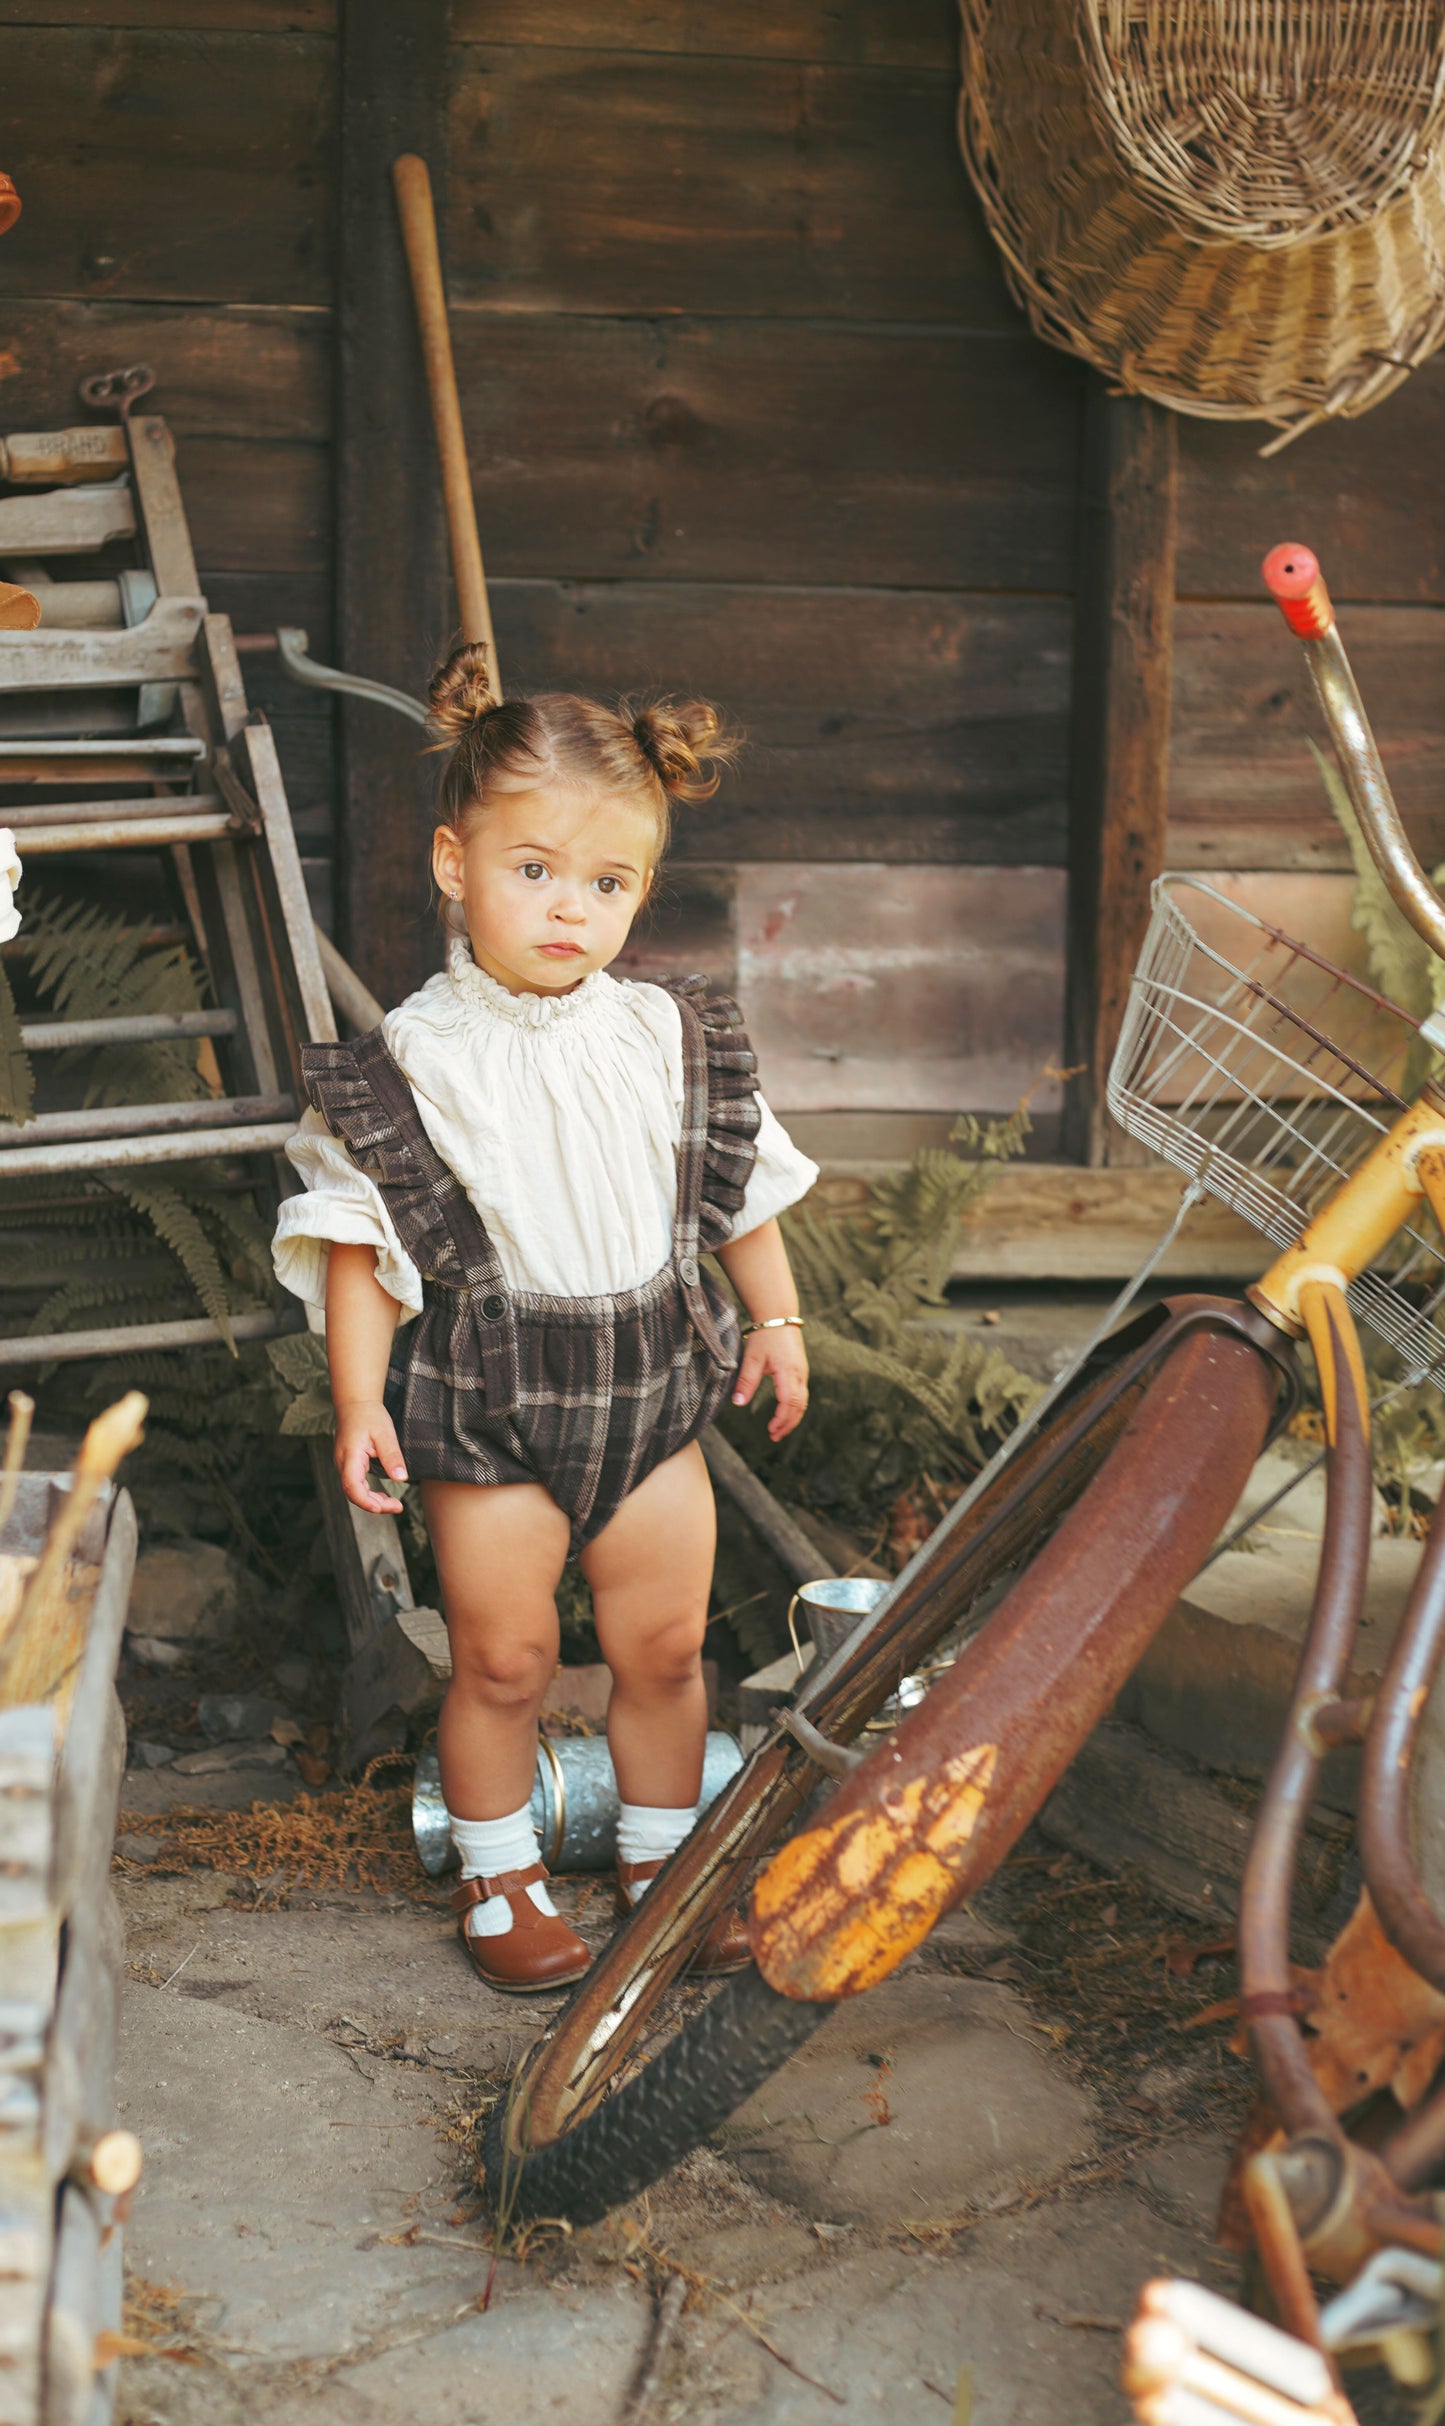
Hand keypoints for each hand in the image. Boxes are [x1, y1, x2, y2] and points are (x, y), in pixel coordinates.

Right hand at [334, 1398, 407, 1513]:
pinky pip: (356, 1485)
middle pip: (353, 1493)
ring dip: (372, 1501)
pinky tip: (382, 1496)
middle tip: (397, 1507)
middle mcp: (342, 1464)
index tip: (382, 1508)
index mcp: (349, 1456)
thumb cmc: (369, 1416)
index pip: (352, 1486)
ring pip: (354, 1491)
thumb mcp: (385, 1434)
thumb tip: (401, 1479)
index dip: (365, 1501)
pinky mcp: (348, 1465)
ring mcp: (343, 1465)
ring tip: (393, 1504)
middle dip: (375, 1505)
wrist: (356, 1404)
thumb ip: (392, 1456)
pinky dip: (369, 1493)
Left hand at [732, 1326, 808, 1442]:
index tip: (770, 1430)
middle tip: (774, 1437)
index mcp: (788, 1372)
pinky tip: (784, 1413)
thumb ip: (746, 1381)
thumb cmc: (765, 1336)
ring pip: (803, 1402)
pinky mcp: (800, 1370)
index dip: (781, 1419)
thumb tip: (738, 1403)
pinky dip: (795, 1408)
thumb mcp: (751, 1358)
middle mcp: (800, 1374)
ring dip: (792, 1418)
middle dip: (788, 1424)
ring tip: (779, 1430)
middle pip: (799, 1407)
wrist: (779, 1316)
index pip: (789, 1403)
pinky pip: (801, 1394)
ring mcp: (802, 1373)